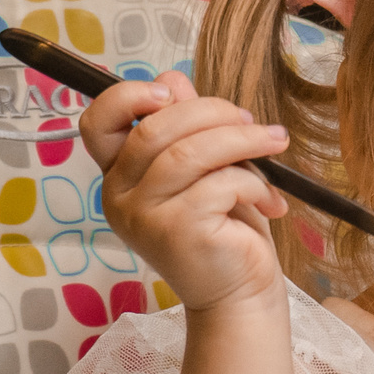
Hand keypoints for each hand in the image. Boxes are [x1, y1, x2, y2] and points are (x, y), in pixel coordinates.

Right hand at [82, 72, 293, 315]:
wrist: (239, 294)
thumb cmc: (224, 228)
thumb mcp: (205, 169)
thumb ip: (186, 129)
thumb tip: (174, 80)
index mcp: (119, 175)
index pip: (97, 123)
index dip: (128, 96)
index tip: (171, 91)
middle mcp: (118, 197)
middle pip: (155, 128)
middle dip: (213, 112)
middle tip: (254, 124)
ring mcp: (143, 217)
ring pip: (190, 152)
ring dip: (243, 140)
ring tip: (276, 143)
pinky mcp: (176, 232)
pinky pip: (219, 184)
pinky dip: (253, 183)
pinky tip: (270, 201)